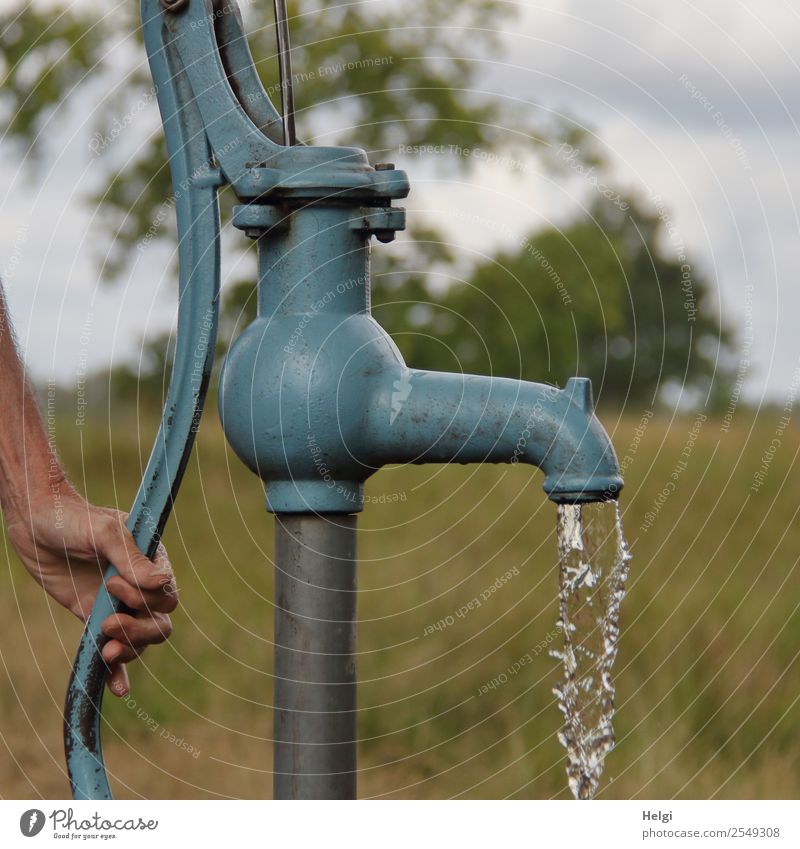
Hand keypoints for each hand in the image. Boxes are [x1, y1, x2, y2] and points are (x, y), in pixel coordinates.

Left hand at [4, 480, 176, 696]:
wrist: (36, 522)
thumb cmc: (74, 518)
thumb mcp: (103, 531)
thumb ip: (130, 557)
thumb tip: (159, 583)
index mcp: (151, 560)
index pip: (166, 593)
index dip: (145, 599)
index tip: (112, 583)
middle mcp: (139, 585)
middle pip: (159, 621)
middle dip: (138, 628)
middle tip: (107, 622)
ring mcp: (118, 603)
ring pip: (141, 639)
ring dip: (129, 649)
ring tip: (106, 648)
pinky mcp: (95, 617)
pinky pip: (114, 647)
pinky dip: (119, 671)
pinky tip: (119, 690)